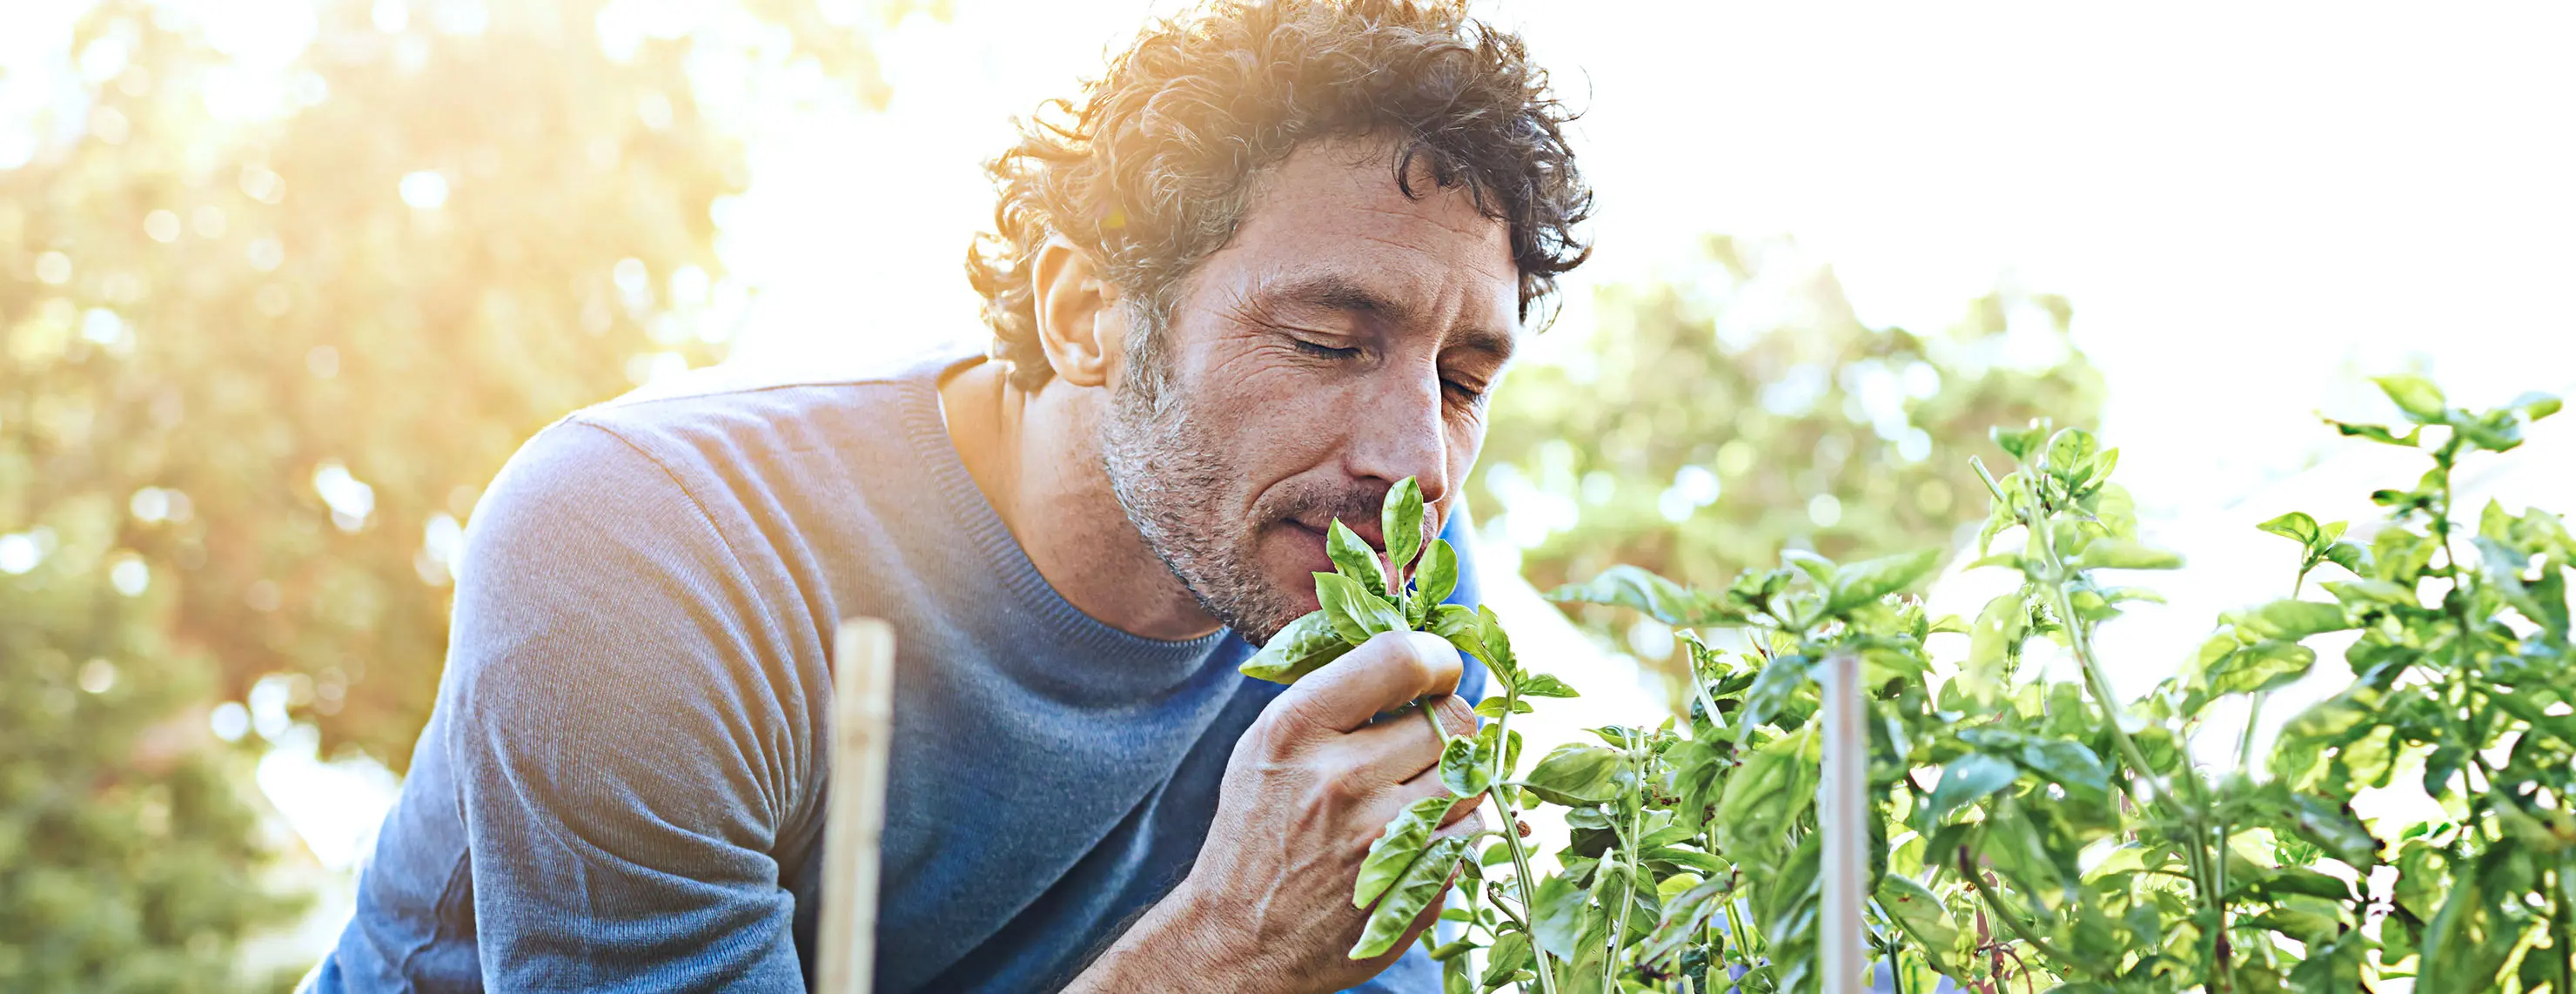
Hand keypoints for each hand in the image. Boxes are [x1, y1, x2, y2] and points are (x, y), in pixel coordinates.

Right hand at [1066, 630, 1481, 993]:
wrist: (1242, 935)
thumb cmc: (1260, 826)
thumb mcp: (1270, 743)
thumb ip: (1337, 695)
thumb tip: (1418, 653)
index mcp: (1298, 730)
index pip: (1401, 659)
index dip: (1436, 658)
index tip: (1436, 671)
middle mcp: (1341, 780)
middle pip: (1454, 720)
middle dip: (1449, 723)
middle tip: (1428, 736)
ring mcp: (1383, 840)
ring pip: (1473, 780)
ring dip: (1456, 780)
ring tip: (1417, 789)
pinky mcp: (1415, 889)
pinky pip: (1471, 836)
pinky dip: (1453, 831)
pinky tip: (1415, 837)